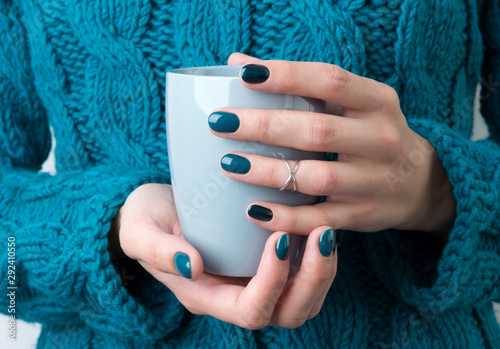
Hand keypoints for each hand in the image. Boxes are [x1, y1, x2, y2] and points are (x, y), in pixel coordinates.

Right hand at [110, 183, 336, 328]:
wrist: (154, 214)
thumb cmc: (145, 222)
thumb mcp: (140, 231)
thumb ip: (157, 251)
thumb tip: (190, 265)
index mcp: (206, 296)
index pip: (250, 310)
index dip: (272, 281)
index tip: (279, 237)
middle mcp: (235, 296)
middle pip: (288, 313)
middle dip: (314, 279)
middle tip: (322, 234)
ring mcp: (252, 282)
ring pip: (303, 299)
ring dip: (322, 270)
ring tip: (325, 230)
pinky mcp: (263, 264)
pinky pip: (302, 275)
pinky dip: (317, 256)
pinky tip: (316, 223)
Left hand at [209, 53, 455, 238]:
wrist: (420, 183)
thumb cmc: (372, 133)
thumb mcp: (352, 103)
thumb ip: (302, 84)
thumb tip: (239, 63)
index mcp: (377, 101)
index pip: (330, 81)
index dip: (286, 76)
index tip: (243, 75)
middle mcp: (381, 139)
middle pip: (317, 130)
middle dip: (264, 126)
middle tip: (221, 123)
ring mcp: (374, 181)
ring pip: (316, 178)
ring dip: (269, 172)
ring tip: (229, 165)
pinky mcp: (363, 215)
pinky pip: (320, 220)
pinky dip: (285, 218)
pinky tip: (253, 210)